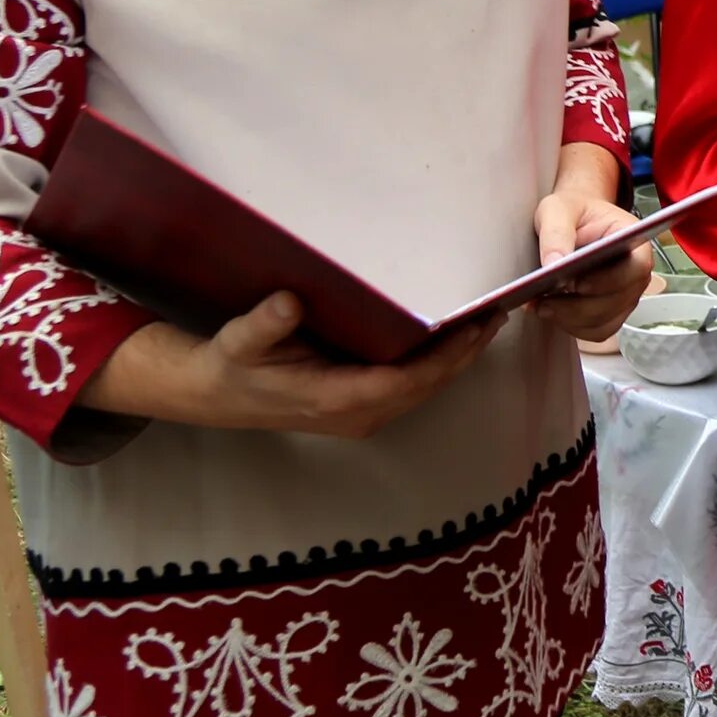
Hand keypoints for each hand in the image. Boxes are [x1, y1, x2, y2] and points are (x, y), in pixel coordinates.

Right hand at [78, 295, 497, 438]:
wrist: (217, 394)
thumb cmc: (233, 365)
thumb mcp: (239, 342)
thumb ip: (264, 324)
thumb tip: (289, 302)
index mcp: (335, 400)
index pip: (406, 381)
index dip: (445, 357)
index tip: (474, 327)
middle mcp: (358, 413)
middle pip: (428, 385)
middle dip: (466, 352)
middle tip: (499, 311)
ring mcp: (364, 413)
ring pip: (425, 387)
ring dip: (459, 357)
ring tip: (490, 317)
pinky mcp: (365, 404)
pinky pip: (413, 384)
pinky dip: (440, 361)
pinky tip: (457, 333)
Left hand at [528, 184, 656, 340]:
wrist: (572, 222)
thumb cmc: (571, 211)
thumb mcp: (557, 210)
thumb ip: (556, 233)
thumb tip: (554, 265)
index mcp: (634, 241)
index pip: (636, 267)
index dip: (610, 280)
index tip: (576, 284)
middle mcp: (636, 272)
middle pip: (619, 301)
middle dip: (578, 307)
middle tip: (542, 301)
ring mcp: (625, 296)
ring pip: (605, 321)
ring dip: (571, 319)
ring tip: (539, 306)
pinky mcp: (610, 312)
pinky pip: (596, 331)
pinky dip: (572, 327)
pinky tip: (550, 311)